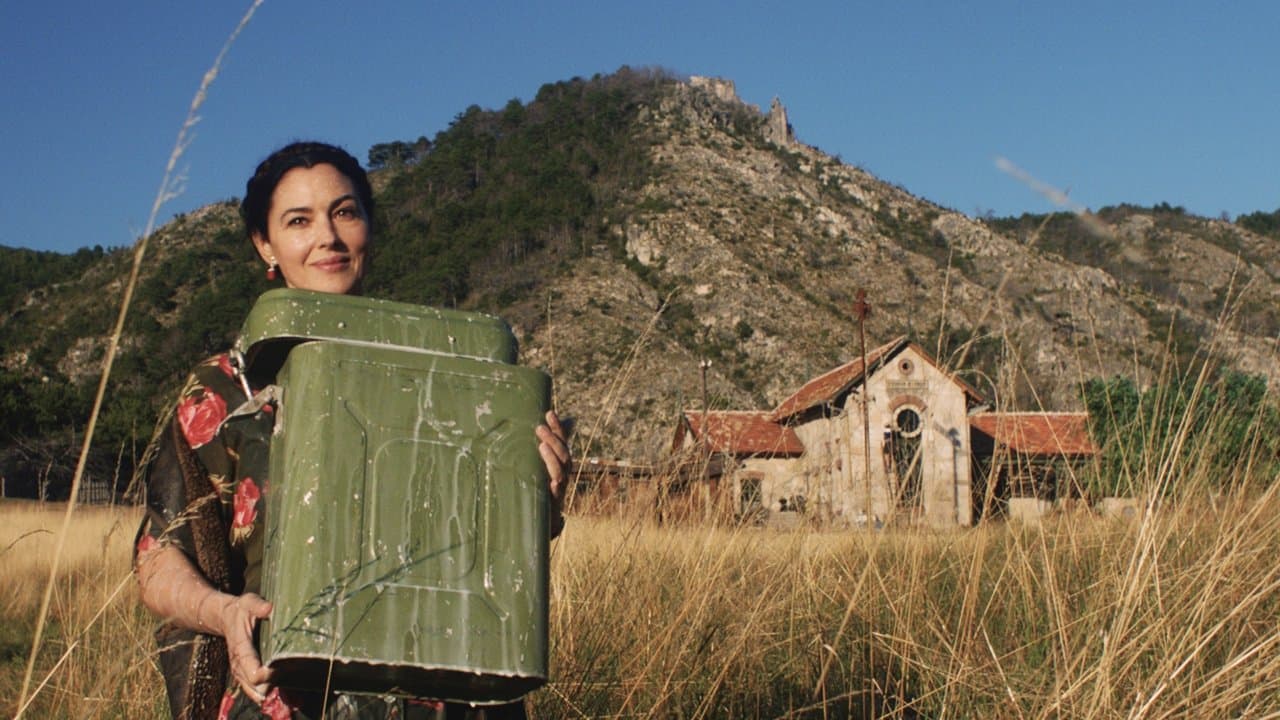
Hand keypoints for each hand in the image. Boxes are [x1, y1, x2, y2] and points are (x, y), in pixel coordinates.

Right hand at [215, 592, 274, 702]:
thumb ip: (258, 606)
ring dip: (272, 685)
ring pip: (256, 692)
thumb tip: (269, 609)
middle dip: (274, 680)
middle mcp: (239, 665)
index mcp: (241, 649)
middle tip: (288, 665)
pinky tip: (279, 674)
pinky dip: (268, 686)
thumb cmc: (241, 610)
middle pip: (258, 687)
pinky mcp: (243, 674)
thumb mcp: (249, 602)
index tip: (282, 663)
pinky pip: (255, 689)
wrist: (225, 617)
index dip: (270, 674)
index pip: (255, 674)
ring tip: (285, 669)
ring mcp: (240, 672)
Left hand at [536, 410, 570, 535]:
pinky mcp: (554, 503)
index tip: (549, 413)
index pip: (562, 441)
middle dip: (553, 440)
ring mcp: (560, 487)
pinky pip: (557, 494)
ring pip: (561, 471)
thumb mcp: (544, 465)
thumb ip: (548, 446)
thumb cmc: (545, 485)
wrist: (546, 517)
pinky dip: (556, 487)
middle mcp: (564, 472)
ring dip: (552, 459)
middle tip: (539, 428)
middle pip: (563, 454)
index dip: (558, 428)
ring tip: (541, 446)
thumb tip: (557, 422)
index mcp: (562, 462)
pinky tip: (553, 482)